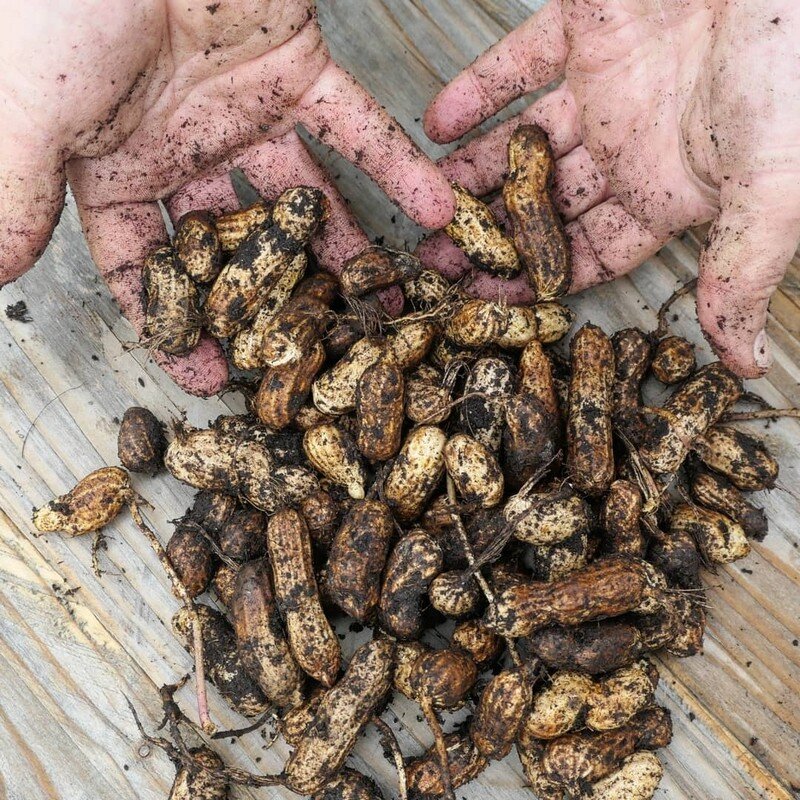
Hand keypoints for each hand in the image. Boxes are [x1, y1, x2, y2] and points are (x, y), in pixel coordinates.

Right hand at [0, 1, 453, 394]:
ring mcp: (244, 111)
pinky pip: (355, 128)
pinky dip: (398, 167)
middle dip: (274, 298)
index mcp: (109, 164)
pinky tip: (436, 213)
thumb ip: (12, 189)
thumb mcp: (28, 104)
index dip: (171, 321)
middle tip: (320, 354)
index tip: (211, 376)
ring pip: (302, 198)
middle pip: (235, 243)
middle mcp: (180, 147)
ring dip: (347, 249)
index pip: (141, 263)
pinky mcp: (299, 68)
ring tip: (391, 304)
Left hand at [422, 0, 799, 376]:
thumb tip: (745, 365)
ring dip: (471, 175)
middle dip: (490, 236)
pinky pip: (518, 64)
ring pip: (522, 144)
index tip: (489, 302)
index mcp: (671, 191)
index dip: (542, 279)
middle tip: (437, 263)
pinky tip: (436, 126)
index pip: (593, 253)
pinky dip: (476, 92)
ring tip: (422, 206)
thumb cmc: (798, 65)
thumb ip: (741, 271)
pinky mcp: (588, 24)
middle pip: (544, 206)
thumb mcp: (777, 186)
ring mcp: (606, 87)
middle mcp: (633, 146)